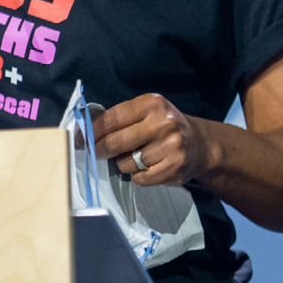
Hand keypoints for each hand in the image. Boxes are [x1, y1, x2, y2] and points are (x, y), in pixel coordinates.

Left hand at [93, 93, 210, 187]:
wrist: (200, 145)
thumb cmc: (165, 126)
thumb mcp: (147, 111)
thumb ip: (121, 118)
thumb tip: (87, 131)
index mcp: (152, 104)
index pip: (112, 119)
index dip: (92, 131)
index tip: (81, 139)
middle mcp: (163, 123)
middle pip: (115, 142)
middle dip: (100, 150)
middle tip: (96, 153)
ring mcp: (170, 147)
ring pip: (126, 163)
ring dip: (124, 164)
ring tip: (137, 157)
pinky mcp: (174, 168)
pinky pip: (140, 178)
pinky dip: (138, 175)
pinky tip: (148, 167)